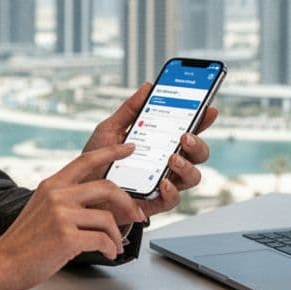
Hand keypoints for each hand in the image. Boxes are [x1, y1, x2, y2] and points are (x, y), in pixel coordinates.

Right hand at [0, 144, 146, 289]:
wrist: (3, 263)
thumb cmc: (24, 241)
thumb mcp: (42, 208)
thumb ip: (66, 200)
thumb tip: (99, 205)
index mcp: (52, 185)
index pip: (86, 160)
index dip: (111, 152)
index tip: (129, 147)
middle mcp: (57, 195)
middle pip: (107, 188)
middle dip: (128, 203)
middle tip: (137, 215)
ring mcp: (61, 215)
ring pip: (108, 218)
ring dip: (117, 235)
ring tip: (114, 246)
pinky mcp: (66, 236)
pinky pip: (102, 239)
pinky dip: (111, 248)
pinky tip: (108, 253)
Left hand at [83, 82, 218, 217]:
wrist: (81, 192)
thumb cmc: (97, 160)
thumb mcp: (110, 129)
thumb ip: (130, 109)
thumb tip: (148, 86)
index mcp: (160, 142)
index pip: (188, 129)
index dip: (203, 119)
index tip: (209, 109)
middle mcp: (167, 163)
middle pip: (198, 153)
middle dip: (198, 143)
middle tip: (185, 136)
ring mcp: (164, 183)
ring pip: (193, 176)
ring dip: (187, 166)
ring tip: (172, 159)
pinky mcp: (154, 202)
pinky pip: (174, 200)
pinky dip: (172, 191)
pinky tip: (162, 182)